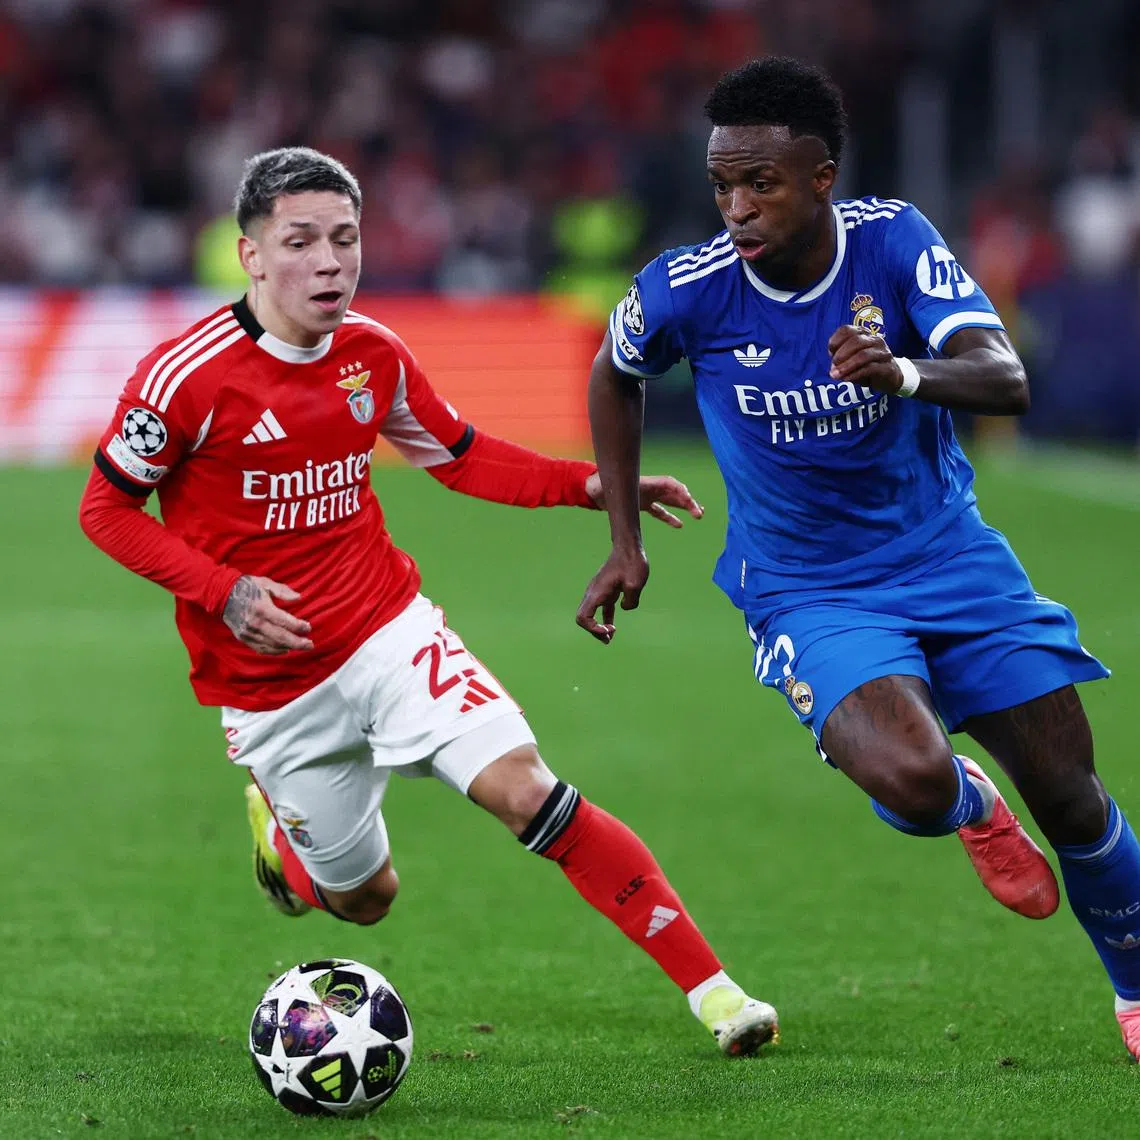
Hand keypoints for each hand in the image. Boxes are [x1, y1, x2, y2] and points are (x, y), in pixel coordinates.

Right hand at [223, 575, 313, 654]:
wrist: (221, 595)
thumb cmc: (247, 587)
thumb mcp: (266, 583)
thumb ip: (283, 591)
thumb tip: (299, 598)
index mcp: (262, 608)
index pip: (285, 622)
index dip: (299, 626)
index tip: (309, 628)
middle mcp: (255, 623)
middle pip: (281, 637)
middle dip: (298, 643)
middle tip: (311, 645)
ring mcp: (248, 632)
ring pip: (272, 645)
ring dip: (288, 647)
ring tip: (301, 647)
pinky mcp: (243, 638)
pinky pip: (261, 649)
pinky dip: (275, 651)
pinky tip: (285, 650)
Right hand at [576, 546, 648, 643]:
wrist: (629, 548)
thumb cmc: (631, 563)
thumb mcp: (635, 584)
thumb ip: (630, 601)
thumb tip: (624, 607)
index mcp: (597, 593)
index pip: (583, 617)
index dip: (593, 628)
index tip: (610, 628)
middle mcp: (594, 594)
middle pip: (584, 618)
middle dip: (594, 631)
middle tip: (610, 638)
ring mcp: (599, 593)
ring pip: (591, 615)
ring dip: (598, 627)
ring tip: (609, 639)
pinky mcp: (606, 591)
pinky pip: (601, 610)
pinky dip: (604, 620)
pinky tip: (612, 627)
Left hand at [585, 472, 703, 527]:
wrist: (591, 489)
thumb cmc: (599, 486)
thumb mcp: (608, 488)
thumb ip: (613, 490)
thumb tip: (606, 491)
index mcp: (645, 482)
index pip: (670, 484)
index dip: (681, 493)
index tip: (689, 502)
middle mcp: (649, 488)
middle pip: (674, 493)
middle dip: (688, 502)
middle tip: (699, 513)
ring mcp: (646, 496)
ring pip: (670, 501)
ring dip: (684, 507)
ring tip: (698, 514)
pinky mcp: (642, 505)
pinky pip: (659, 511)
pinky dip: (669, 517)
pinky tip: (679, 525)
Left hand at [827, 324, 903, 392]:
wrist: (890, 378)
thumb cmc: (867, 366)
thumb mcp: (851, 361)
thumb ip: (842, 360)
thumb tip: (833, 367)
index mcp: (864, 334)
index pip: (847, 330)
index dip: (836, 340)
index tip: (830, 352)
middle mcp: (875, 340)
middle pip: (856, 341)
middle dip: (841, 354)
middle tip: (833, 366)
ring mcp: (883, 353)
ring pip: (863, 355)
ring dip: (847, 366)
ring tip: (836, 375)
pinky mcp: (887, 367)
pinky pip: (870, 368)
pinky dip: (855, 374)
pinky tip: (847, 379)